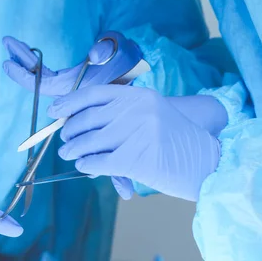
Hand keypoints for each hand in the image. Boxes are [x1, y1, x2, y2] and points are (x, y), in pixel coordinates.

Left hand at [2, 32, 137, 96]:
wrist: (140, 74)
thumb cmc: (131, 64)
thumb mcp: (122, 54)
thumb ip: (109, 51)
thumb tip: (94, 58)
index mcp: (77, 87)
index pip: (43, 85)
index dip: (23, 76)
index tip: (7, 62)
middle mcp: (69, 90)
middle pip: (38, 80)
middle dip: (21, 62)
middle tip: (7, 42)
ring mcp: (69, 85)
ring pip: (41, 76)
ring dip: (26, 59)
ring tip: (11, 43)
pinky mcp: (70, 79)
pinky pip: (46, 73)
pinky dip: (34, 62)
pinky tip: (25, 50)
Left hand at [49, 85, 220, 201]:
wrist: (208, 160)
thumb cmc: (173, 138)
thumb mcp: (149, 114)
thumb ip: (117, 114)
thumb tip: (73, 121)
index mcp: (138, 96)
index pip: (93, 94)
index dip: (69, 102)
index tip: (54, 111)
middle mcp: (136, 110)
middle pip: (87, 118)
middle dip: (70, 131)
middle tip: (64, 140)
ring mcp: (136, 134)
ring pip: (88, 141)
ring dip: (73, 149)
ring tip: (69, 154)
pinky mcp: (136, 159)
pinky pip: (98, 162)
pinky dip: (86, 165)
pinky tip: (84, 166)